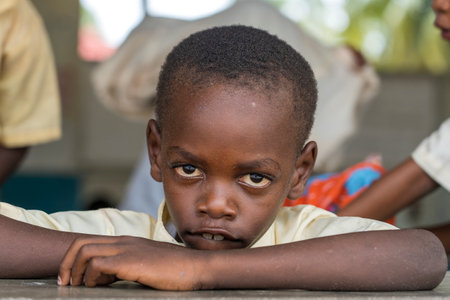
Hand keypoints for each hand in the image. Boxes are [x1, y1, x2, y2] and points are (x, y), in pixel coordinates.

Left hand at [58, 236, 203, 289]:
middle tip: (66, 283)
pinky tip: (98, 287)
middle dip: (66, 264)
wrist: (195, 266)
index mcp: (126, 241)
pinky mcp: (130, 261)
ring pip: (85, 251)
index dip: (73, 259)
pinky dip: (90, 277)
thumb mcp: (146, 263)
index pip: (89, 241)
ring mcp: (126, 249)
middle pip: (81, 243)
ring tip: (78, 287)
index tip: (71, 278)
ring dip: (75, 271)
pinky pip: (98, 264)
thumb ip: (127, 265)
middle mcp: (123, 241)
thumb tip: (107, 277)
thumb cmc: (174, 269)